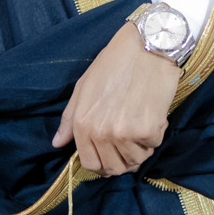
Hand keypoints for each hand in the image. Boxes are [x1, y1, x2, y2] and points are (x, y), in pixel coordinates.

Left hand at [51, 21, 182, 175]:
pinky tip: (153, 113)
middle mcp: (100, 133)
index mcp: (82, 124)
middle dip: (123, 160)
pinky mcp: (147, 130)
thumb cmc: (115, 62)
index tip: (112, 155)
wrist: (147, 46)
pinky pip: (153, 145)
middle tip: (132, 142)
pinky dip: (155, 134)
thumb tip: (58, 143)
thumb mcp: (84, 86)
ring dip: (141, 147)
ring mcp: (124, 133)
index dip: (103, 164)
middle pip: (113, 168)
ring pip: (136, 160)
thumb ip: (70, 119)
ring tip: (142, 124)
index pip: (90, 163)